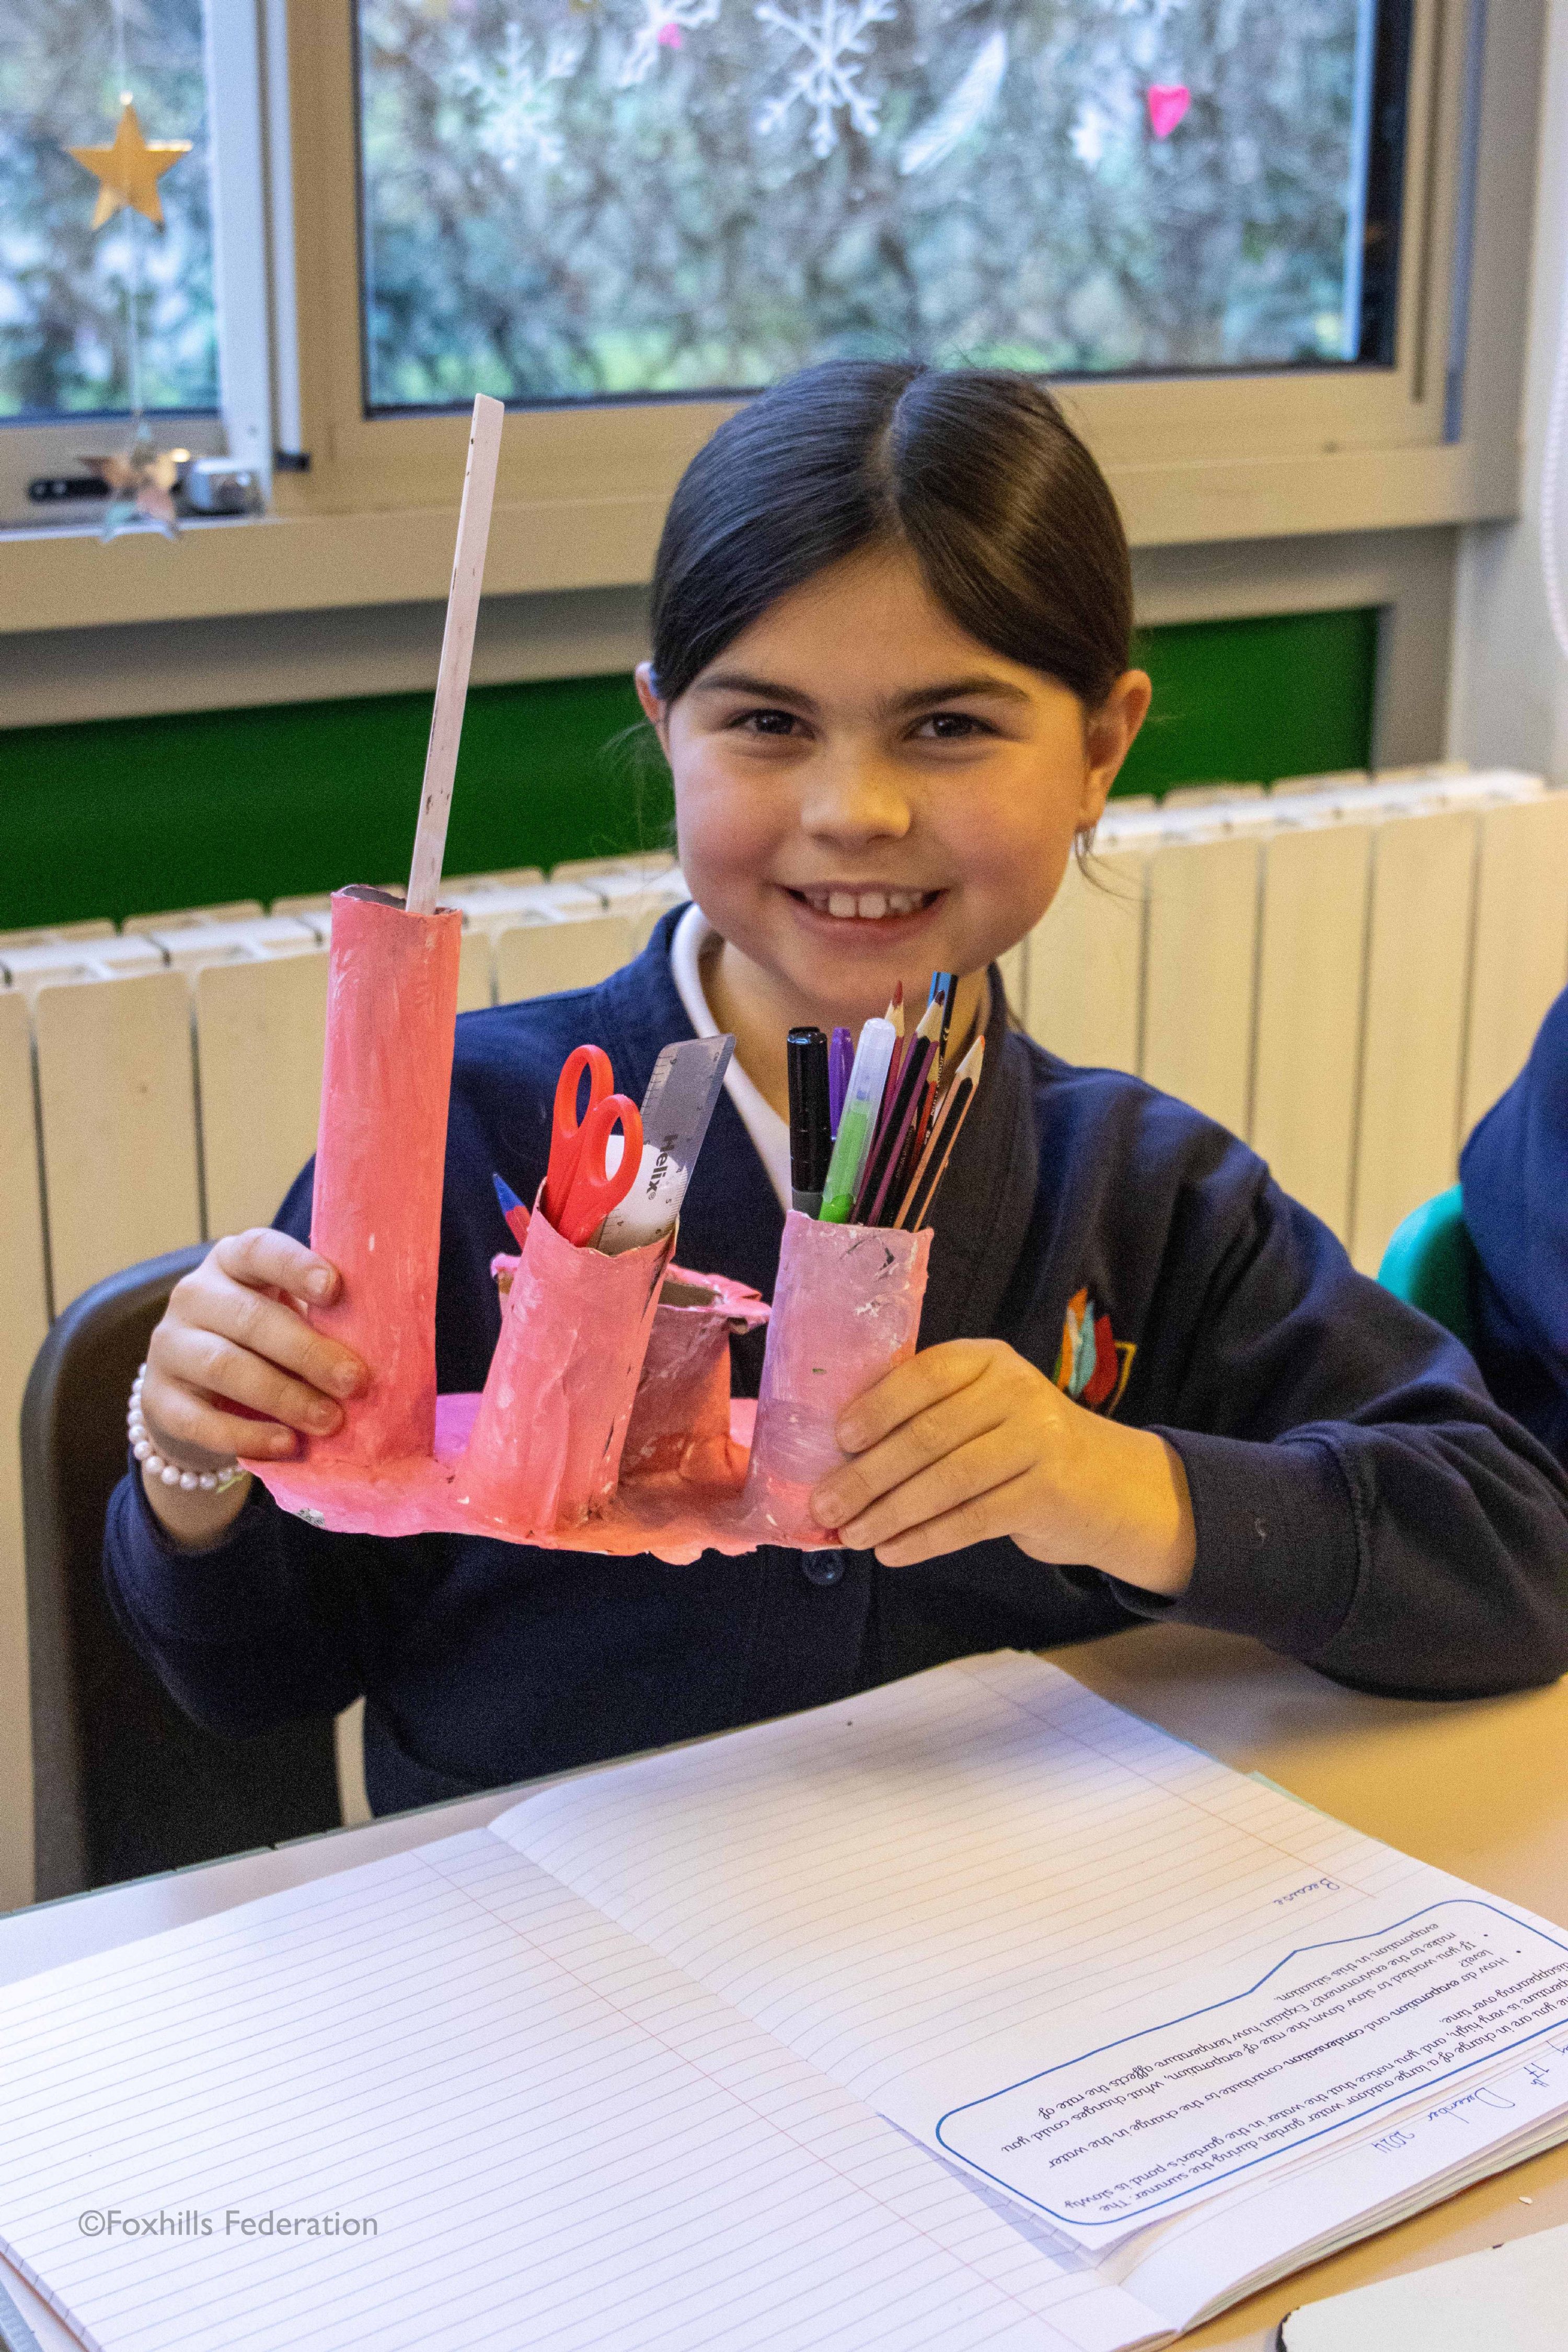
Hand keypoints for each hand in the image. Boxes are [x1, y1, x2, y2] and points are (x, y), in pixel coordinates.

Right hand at [137, 1231, 365, 1547]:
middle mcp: (194, 1295)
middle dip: (308, 1352)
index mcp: (233, 1262)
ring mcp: (169, 1347)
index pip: (259, 1250)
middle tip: (356, 1382)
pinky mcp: (157, 1400)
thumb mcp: (289, 1317)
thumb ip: (323, 1319)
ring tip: (330, 1420)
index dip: (296, 1266)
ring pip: (224, 1367)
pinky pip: (199, 1419)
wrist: (197, 1397)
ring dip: (283, 1396)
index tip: (335, 1289)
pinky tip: (285, 1445)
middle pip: (250, 1319)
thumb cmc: (264, 1345)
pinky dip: (246, 1436)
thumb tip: (386, 1343)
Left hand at [809, 1338, 1195, 1596]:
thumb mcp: (980, 1410)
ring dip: (891, 1513)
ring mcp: (1039, 1440)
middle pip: (929, 1434)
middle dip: (869, 1475)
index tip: (837, 1440)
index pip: (925, 1375)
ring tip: (852, 1535)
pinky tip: (892, 1552)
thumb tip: (838, 1458)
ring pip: (948, 1481)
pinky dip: (926, 1539)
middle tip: (825, 1505)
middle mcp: (1017, 1390)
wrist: (1106, 1484)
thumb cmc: (1018, 1445)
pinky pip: (973, 1520)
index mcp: (988, 1359)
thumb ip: (925, 1416)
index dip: (877, 1407)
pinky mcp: (1049, 1492)